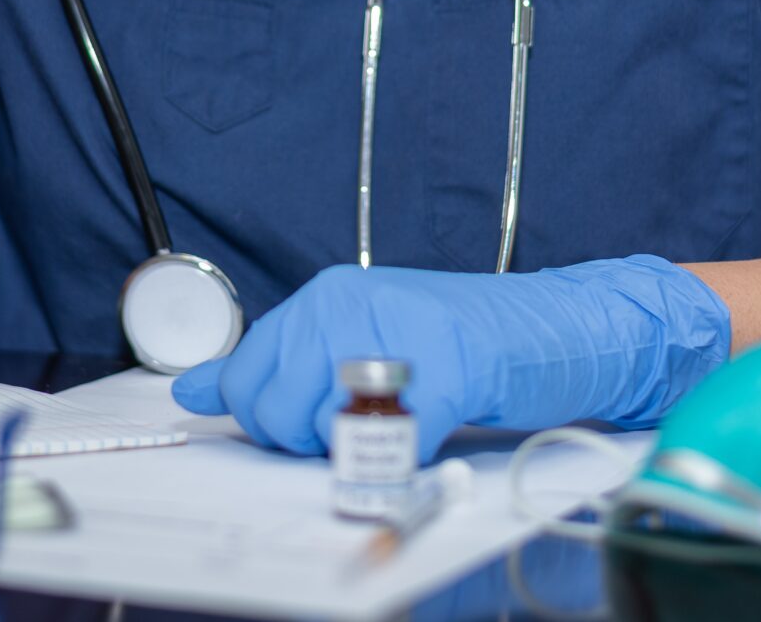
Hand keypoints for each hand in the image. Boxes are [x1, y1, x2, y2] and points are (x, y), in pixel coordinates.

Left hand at [170, 258, 731, 462]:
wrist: (564, 326)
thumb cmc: (462, 342)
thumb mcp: (358, 339)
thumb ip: (281, 362)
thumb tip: (196, 389)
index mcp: (327, 295)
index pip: (247, 378)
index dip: (272, 422)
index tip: (315, 424)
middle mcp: (352, 303)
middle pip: (276, 412)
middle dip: (312, 444)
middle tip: (369, 429)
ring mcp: (402, 331)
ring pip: (324, 429)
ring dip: (357, 455)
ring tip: (402, 428)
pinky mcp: (452, 369)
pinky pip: (395, 442)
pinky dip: (402, 464)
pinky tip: (425, 446)